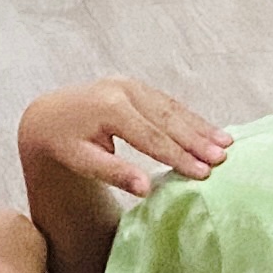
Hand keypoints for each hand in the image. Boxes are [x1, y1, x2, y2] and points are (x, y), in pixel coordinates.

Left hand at [21, 78, 232, 199]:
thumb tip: (146, 188)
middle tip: (223, 158)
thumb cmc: (63, 144)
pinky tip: (207, 129)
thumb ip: (114, 173)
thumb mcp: (81, 161)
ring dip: (199, 126)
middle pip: (167, 119)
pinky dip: (188, 116)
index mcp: (109, 108)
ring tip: (226, 143)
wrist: (46, 116)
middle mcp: (122, 90)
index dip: (179, 156)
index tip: (203, 173)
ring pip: (171, 108)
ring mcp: (129, 85)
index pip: (151, 137)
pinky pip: (166, 102)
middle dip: (196, 140)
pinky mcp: (133, 86)